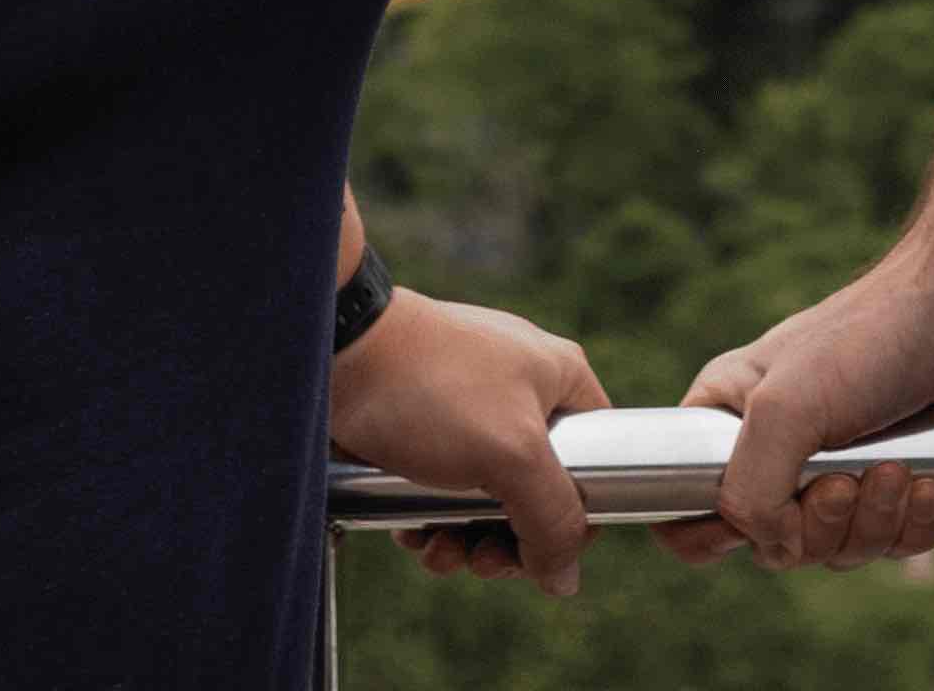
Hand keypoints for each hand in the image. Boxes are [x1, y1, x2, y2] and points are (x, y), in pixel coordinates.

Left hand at [331, 292, 608, 598]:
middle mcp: (519, 392)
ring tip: (438, 549)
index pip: (598, 460)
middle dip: (507, 540)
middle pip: (536, 493)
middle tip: (483, 558)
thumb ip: (553, 518)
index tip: (541, 550)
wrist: (335, 354)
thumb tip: (566, 579)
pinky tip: (411, 532)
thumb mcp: (513, 455)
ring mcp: (467, 412)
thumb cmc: (434, 388)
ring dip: (463, 540)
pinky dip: (430, 522)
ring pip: (484, 500)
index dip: (576, 517)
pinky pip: (440, 493)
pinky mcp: (421, 432)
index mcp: (558, 378)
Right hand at [668, 254, 933, 570]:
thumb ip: (750, 489)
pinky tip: (928, 483)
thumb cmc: (867, 339)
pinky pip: (892, 543)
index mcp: (727, 421)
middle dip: (820, 526)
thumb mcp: (785, 407)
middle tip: (846, 480)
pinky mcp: (893, 483)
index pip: (683, 511)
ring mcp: (836, 469)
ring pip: (836, 549)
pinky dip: (913, 525)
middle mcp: (776, 450)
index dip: (715, 535)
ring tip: (896, 469)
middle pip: (774, 546)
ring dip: (872, 522)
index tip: (765, 516)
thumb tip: (770, 543)